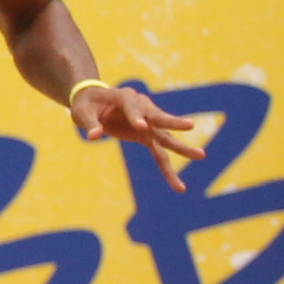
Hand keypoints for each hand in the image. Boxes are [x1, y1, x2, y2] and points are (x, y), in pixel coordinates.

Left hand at [72, 81, 204, 191]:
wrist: (95, 102)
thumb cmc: (87, 105)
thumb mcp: (82, 112)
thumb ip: (90, 123)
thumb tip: (95, 137)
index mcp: (124, 97)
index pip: (132, 106)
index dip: (136, 115)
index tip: (140, 126)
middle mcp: (142, 108)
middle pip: (158, 117)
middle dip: (173, 122)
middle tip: (190, 125)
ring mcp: (148, 123)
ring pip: (165, 137)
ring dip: (182, 148)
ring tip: (201, 155)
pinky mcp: (148, 136)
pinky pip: (160, 154)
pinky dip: (168, 170)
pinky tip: (179, 186)